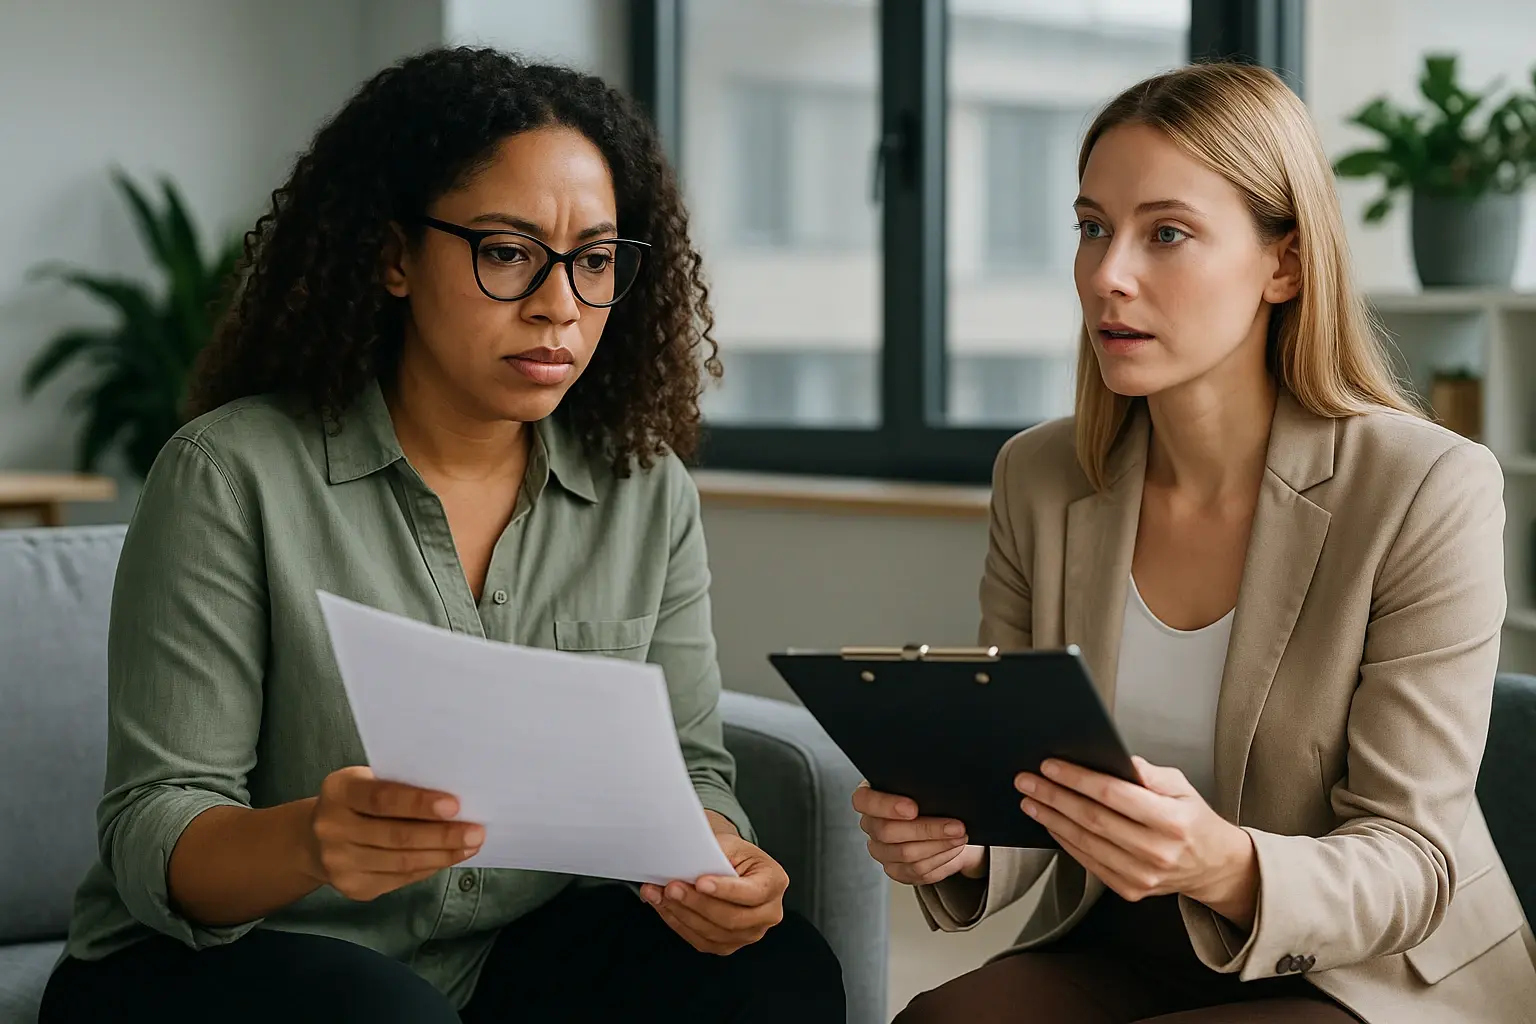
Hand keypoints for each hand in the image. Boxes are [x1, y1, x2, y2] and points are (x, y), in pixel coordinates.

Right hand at [304, 766, 483, 901]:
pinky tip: (448, 858)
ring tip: (471, 845)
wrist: (314, 840)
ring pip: (401, 862)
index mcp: (338, 791)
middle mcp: (332, 827)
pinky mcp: (352, 887)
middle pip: (396, 835)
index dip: (418, 803)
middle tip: (476, 831)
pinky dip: (429, 867)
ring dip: (442, 855)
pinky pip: (400, 878)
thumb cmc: (357, 801)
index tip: (454, 805)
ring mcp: (339, 862)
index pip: (382, 798)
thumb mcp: (367, 782)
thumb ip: (399, 787)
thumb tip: (455, 802)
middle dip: (442, 835)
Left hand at [639, 813, 787, 954]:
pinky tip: (665, 908)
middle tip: (672, 887)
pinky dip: (679, 924)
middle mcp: (768, 913)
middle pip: (732, 918)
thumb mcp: (731, 844)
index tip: (700, 882)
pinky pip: (702, 942)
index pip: (752, 893)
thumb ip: (714, 854)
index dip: (725, 890)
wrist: (733, 867)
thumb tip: (685, 864)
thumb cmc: (734, 855)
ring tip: (661, 895)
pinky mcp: (729, 945)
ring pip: (714, 933)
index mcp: (774, 882)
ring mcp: (750, 933)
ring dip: (682, 914)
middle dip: (697, 903)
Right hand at [853, 781, 985, 885]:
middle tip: (956, 825)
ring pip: (907, 855)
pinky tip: (954, 848)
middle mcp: (871, 825)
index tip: (913, 807)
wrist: (939, 819)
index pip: (864, 800)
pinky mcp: (896, 870)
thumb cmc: (927, 796)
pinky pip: (917, 871)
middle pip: (888, 832)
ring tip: (961, 836)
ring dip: (939, 845)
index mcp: (870, 797)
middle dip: (927, 829)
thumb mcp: (922, 783)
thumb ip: (921, 782)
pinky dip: (940, 859)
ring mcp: (881, 851)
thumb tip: (940, 783)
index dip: (885, 805)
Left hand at [1016, 756, 1257, 926]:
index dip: (1077, 779)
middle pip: (1092, 819)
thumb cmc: (1193, 821)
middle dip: (1054, 796)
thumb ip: (1148, 774)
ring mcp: (1142, 875)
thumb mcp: (1181, 787)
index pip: (1113, 795)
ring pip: (1085, 842)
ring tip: (1031, 800)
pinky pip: (1089, 862)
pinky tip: (1051, 824)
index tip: (1050, 766)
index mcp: (1172, 821)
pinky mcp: (1130, 890)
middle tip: (1027, 780)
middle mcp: (1157, 852)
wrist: (1213, 866)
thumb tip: (1115, 759)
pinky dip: (1065, 841)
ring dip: (1052, 819)